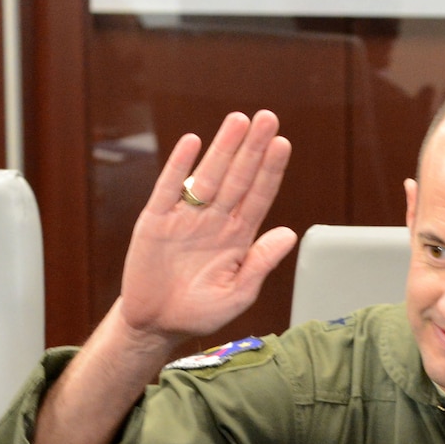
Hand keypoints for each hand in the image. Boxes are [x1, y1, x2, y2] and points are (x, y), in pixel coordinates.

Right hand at [114, 110, 295, 349]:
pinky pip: (169, 188)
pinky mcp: (155, 221)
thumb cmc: (199, 312)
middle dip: (252, 148)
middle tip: (267, 118)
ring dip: (223, 148)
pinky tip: (192, 143)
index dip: (270, 169)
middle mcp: (214, 220)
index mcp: (238, 236)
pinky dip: (179, 166)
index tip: (282, 143)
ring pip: (207, 176)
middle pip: (237, 177)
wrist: (155, 325)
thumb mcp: (237, 294)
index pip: (259, 195)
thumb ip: (260, 264)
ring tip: (238, 121)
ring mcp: (185, 217)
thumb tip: (289, 234)